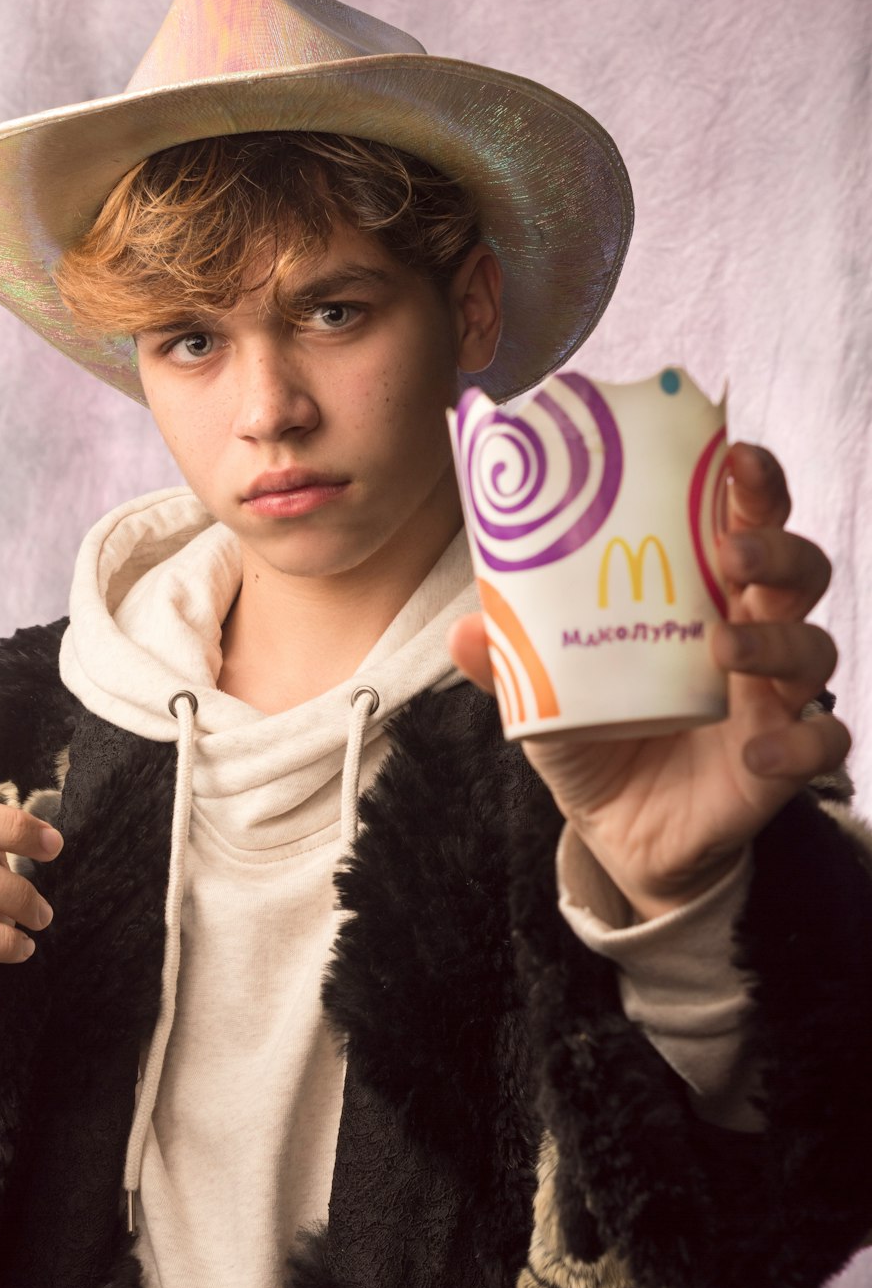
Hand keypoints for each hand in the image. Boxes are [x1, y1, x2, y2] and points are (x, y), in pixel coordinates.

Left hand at [449, 443, 850, 917]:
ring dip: (776, 641)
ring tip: (722, 648)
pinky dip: (803, 743)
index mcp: (698, 595)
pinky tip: (760, 751)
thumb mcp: (543, 693)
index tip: (737, 456)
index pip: (743, 521)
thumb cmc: (592, 733)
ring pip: (814, 648)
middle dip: (776, 547)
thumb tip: (462, 628)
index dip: (753, 485)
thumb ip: (510, 659)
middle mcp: (749, 632)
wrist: (617, 830)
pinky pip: (825, 743)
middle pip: (798, 569)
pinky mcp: (783, 759)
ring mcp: (772, 696)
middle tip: (730, 551)